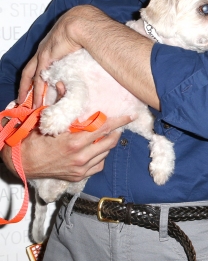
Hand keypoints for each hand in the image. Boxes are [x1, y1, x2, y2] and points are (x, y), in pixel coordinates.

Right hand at [1, 115, 132, 181]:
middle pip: (110, 142)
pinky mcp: (79, 176)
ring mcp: (81, 168)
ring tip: (105, 136)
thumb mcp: (47, 120)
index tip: (130, 116)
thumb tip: (64, 84)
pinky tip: (96, 150)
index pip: (104, 129)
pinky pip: (99, 165)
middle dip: (116, 132)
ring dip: (108, 144)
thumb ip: (60, 103)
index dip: (119, 122)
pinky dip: (101, 156)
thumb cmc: (34, 140)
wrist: (22, 164)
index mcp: (75, 141)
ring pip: (106, 153)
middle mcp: (81, 157)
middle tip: (117, 125)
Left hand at [18, 6, 93, 107]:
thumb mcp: (80, 40)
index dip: (37, 73)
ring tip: (32, 104)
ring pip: (31, 76)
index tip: (37, 83)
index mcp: (51, 44)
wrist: (82, 21)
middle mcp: (43, 49)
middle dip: (25, 85)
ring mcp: (42, 54)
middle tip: (23, 97)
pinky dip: (36, 91)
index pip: (39, 62)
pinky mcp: (45, 59)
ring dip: (29, 91)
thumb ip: (82, 49)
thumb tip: (93, 54)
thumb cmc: (85, 26)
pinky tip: (37, 100)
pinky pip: (38, 79)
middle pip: (29, 70)